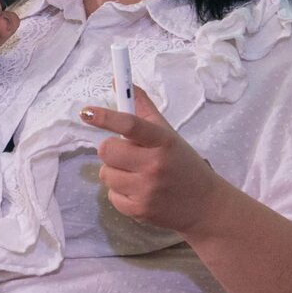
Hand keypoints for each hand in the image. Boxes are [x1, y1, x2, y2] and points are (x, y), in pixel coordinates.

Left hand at [81, 86, 230, 234]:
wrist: (205, 206)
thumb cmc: (182, 165)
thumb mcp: (168, 135)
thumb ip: (143, 109)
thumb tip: (119, 82)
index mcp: (163, 141)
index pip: (130, 124)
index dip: (105, 117)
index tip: (86, 112)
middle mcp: (155, 165)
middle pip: (107, 150)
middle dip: (112, 150)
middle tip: (127, 154)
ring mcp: (146, 190)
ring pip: (105, 173)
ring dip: (115, 172)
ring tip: (137, 175)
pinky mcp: (139, 210)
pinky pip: (110, 195)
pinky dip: (120, 192)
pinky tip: (139, 191)